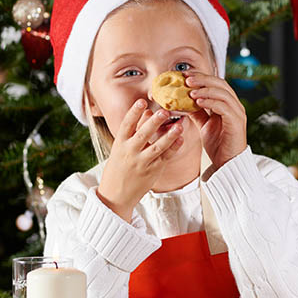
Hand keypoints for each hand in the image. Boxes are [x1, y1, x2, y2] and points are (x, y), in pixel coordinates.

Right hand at [96, 99, 183, 219]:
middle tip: (164, 111)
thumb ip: (133, 133)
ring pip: (157, 147)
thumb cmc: (118, 168)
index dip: (134, 113)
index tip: (142, 101)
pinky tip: (181, 139)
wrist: (116, 195)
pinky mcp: (153, 171)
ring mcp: (142, 163)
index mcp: (120, 144)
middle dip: (154, 122)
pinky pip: (165, 158)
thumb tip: (148, 113)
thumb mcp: (120, 149)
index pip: (127, 125)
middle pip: (143, 134)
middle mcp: (130, 152)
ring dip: (169, 135)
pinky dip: (174, 148)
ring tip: (179, 125)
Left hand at [186, 71, 246, 165]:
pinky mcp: (237, 122)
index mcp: (228, 104)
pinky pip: (224, 107)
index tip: (184, 76)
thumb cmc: (217, 145)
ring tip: (190, 90)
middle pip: (220, 84)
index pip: (216, 84)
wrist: (227, 164)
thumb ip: (197, 112)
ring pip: (223, 93)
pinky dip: (210, 101)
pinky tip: (198, 101)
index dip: (201, 78)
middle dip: (203, 79)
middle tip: (186, 79)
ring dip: (205, 89)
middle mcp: (235, 106)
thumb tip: (182, 101)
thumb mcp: (204, 125)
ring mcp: (238, 113)